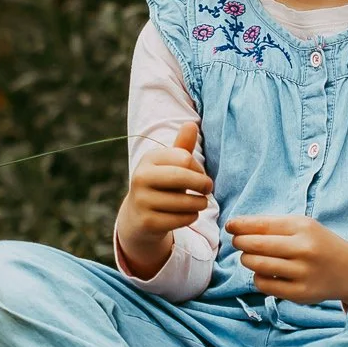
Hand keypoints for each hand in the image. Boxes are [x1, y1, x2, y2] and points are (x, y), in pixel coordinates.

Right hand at [116, 121, 211, 277]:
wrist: (138, 216)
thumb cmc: (162, 185)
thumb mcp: (170, 165)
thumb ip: (183, 147)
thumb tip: (191, 125)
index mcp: (148, 159)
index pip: (185, 159)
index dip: (199, 168)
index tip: (200, 175)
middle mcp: (140, 177)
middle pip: (182, 177)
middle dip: (203, 184)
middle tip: (208, 189)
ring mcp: (142, 201)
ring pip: (184, 201)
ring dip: (200, 203)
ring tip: (201, 202)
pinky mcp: (147, 222)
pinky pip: (180, 219)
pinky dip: (191, 217)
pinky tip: (190, 214)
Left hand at [227, 214, 347, 308]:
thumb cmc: (318, 243)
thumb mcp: (303, 226)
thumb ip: (271, 225)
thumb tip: (234, 226)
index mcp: (304, 228)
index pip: (262, 225)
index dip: (241, 226)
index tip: (230, 226)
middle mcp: (304, 250)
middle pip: (256, 245)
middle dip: (241, 242)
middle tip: (238, 242)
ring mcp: (303, 273)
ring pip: (257, 266)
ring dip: (246, 259)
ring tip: (249, 256)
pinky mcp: (300, 293)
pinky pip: (264, 285)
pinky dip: (258, 277)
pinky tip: (264, 273)